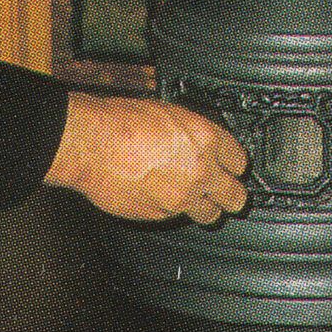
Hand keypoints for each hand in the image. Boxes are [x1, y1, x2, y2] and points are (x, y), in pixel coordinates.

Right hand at [46, 92, 248, 225]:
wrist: (91, 145)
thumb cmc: (119, 123)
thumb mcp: (167, 114)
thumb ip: (191, 135)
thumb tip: (198, 145)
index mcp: (206, 140)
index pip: (240, 161)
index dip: (233, 165)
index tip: (229, 166)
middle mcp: (200, 172)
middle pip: (236, 196)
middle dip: (231, 194)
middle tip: (223, 191)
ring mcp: (181, 198)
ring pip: (210, 214)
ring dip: (205, 208)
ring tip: (193, 199)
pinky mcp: (160, 216)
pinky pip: (176, 217)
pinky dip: (171, 209)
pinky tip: (157, 195)